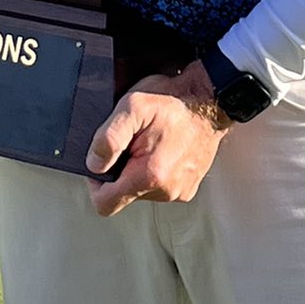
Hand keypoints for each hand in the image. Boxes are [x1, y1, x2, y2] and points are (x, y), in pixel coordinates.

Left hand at [85, 61, 229, 217]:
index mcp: (149, 175)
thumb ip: (109, 138)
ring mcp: (180, 191)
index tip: (101, 163)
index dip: (95, 184)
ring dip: (138, 171)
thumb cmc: (174, 101)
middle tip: (132, 143)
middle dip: (120, 171)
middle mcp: (166, 190)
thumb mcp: (132, 106)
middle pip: (124, 196)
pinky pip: (160, 188)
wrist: (210, 99)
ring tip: (149, 143)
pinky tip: (163, 149)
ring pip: (142, 192)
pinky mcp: (188, 188)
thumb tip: (94, 164)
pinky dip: (156, 172)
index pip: (105, 204)